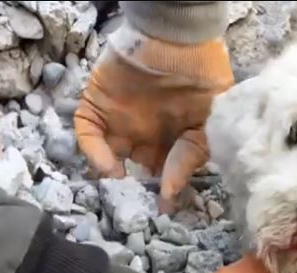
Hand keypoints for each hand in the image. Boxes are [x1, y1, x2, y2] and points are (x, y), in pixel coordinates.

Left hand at [74, 24, 232, 200]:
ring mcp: (119, 121)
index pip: (163, 174)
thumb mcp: (210, 123)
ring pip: (105, 157)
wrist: (178, 38)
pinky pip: (87, 134)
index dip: (162, 193)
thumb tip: (170, 196)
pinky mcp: (97, 106)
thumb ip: (190, 158)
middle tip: (135, 205)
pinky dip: (93, 152)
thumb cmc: (203, 78)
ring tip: (119, 187)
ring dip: (108, 176)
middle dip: (132, 191)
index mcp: (172, 140)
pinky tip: (108, 166)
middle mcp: (144, 134)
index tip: (162, 210)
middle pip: (133, 170)